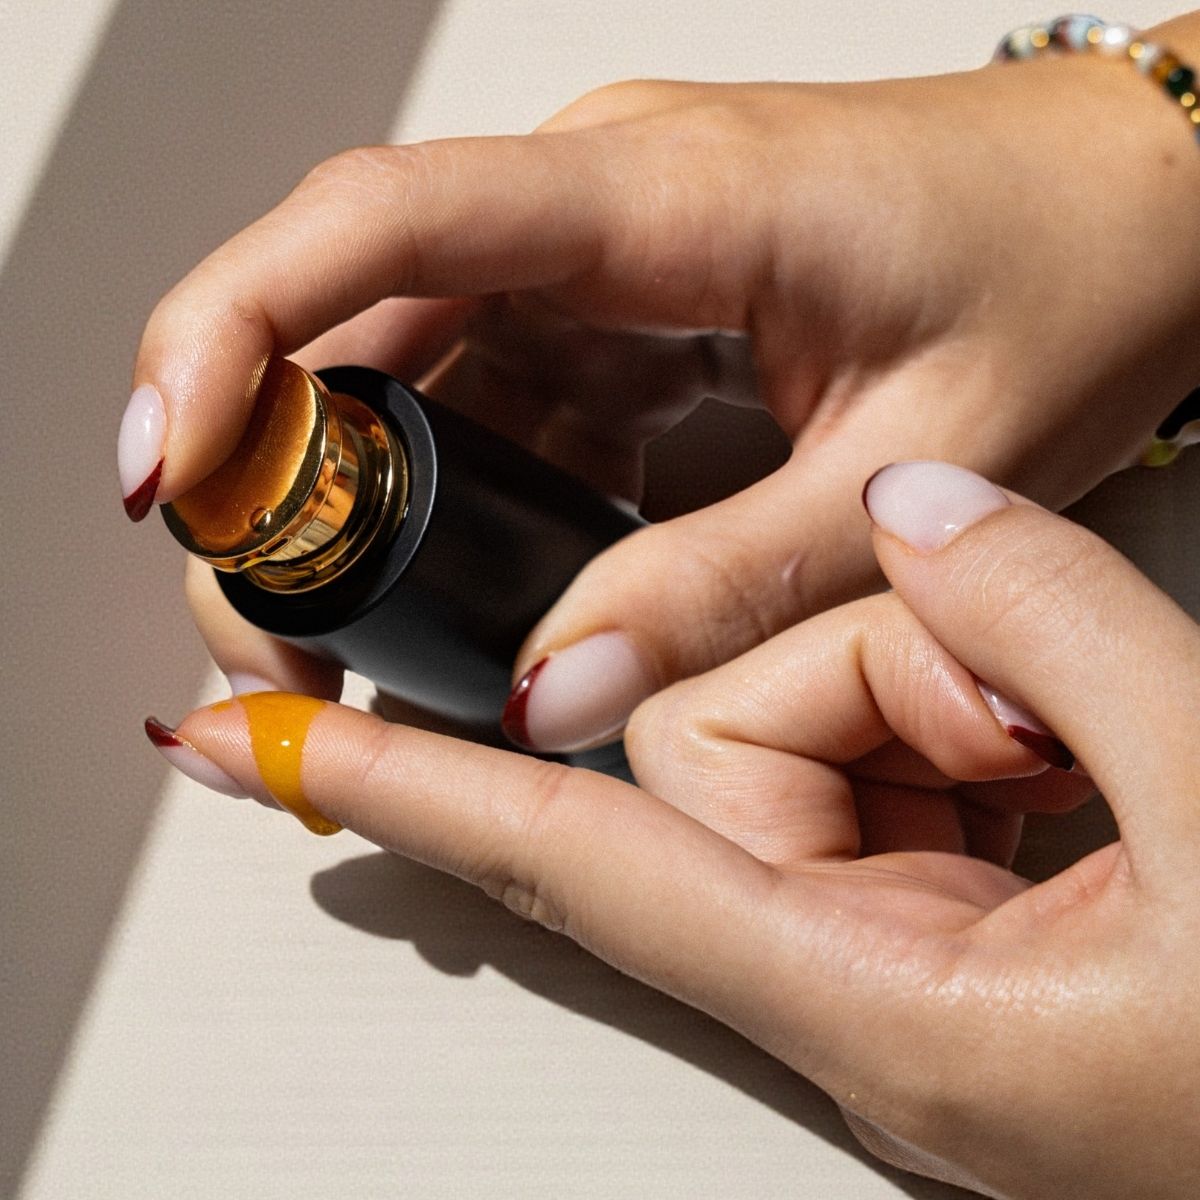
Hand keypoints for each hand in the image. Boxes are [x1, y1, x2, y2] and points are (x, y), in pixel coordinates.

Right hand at [124, 14, 1199, 739]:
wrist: (1127, 207)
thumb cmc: (1057, 283)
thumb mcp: (904, 474)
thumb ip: (720, 588)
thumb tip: (555, 689)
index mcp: (664, 202)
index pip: (383, 228)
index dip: (234, 334)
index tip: (169, 464)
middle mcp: (602, 203)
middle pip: (356, 310)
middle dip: (278, 476)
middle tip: (275, 637)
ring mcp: (605, 245)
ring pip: (410, 357)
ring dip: (358, 499)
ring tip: (355, 638)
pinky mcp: (625, 294)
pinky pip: (494, 382)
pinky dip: (452, 488)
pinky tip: (468, 576)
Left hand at [149, 461, 1199, 1198]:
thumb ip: (1050, 631)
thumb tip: (917, 514)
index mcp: (880, 1000)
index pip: (568, 859)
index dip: (400, 789)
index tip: (260, 747)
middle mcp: (851, 967)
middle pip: (724, 738)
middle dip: (870, 682)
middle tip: (1032, 722)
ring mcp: (897, 926)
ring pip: (811, 716)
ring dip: (946, 696)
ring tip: (1086, 753)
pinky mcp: (944, 890)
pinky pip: (882, 741)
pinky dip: (958, 711)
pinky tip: (1054, 748)